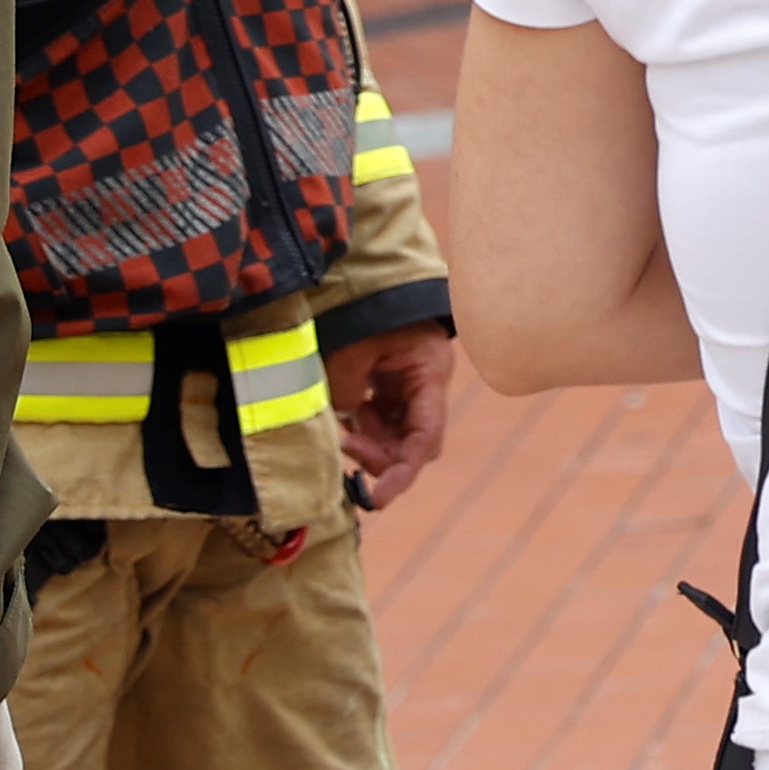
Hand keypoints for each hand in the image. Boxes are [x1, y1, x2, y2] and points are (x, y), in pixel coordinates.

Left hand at [325, 323, 458, 510]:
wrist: (370, 272)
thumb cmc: (364, 309)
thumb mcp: (349, 353)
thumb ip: (346, 398)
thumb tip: (342, 427)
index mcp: (429, 375)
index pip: (426, 438)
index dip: (404, 472)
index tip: (379, 497)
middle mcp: (426, 385)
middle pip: (413, 442)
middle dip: (382, 457)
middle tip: (346, 451)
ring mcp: (410, 384)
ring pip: (396, 432)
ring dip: (370, 442)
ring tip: (339, 433)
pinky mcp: (392, 381)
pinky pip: (382, 416)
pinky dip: (363, 426)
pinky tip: (341, 422)